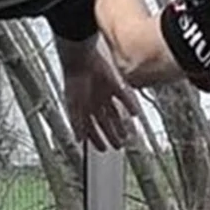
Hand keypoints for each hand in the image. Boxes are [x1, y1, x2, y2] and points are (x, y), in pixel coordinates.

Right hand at [59, 35, 138, 150]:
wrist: (82, 60)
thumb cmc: (75, 83)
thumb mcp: (74, 106)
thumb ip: (77, 123)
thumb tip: (78, 140)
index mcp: (83, 109)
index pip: (90, 129)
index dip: (96, 140)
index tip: (103, 150)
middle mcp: (94, 104)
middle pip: (104, 124)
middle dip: (111, 135)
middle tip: (119, 146)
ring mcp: (104, 95)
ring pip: (114, 114)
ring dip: (120, 125)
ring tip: (127, 136)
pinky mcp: (114, 85)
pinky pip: (124, 98)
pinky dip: (130, 106)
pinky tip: (135, 115)